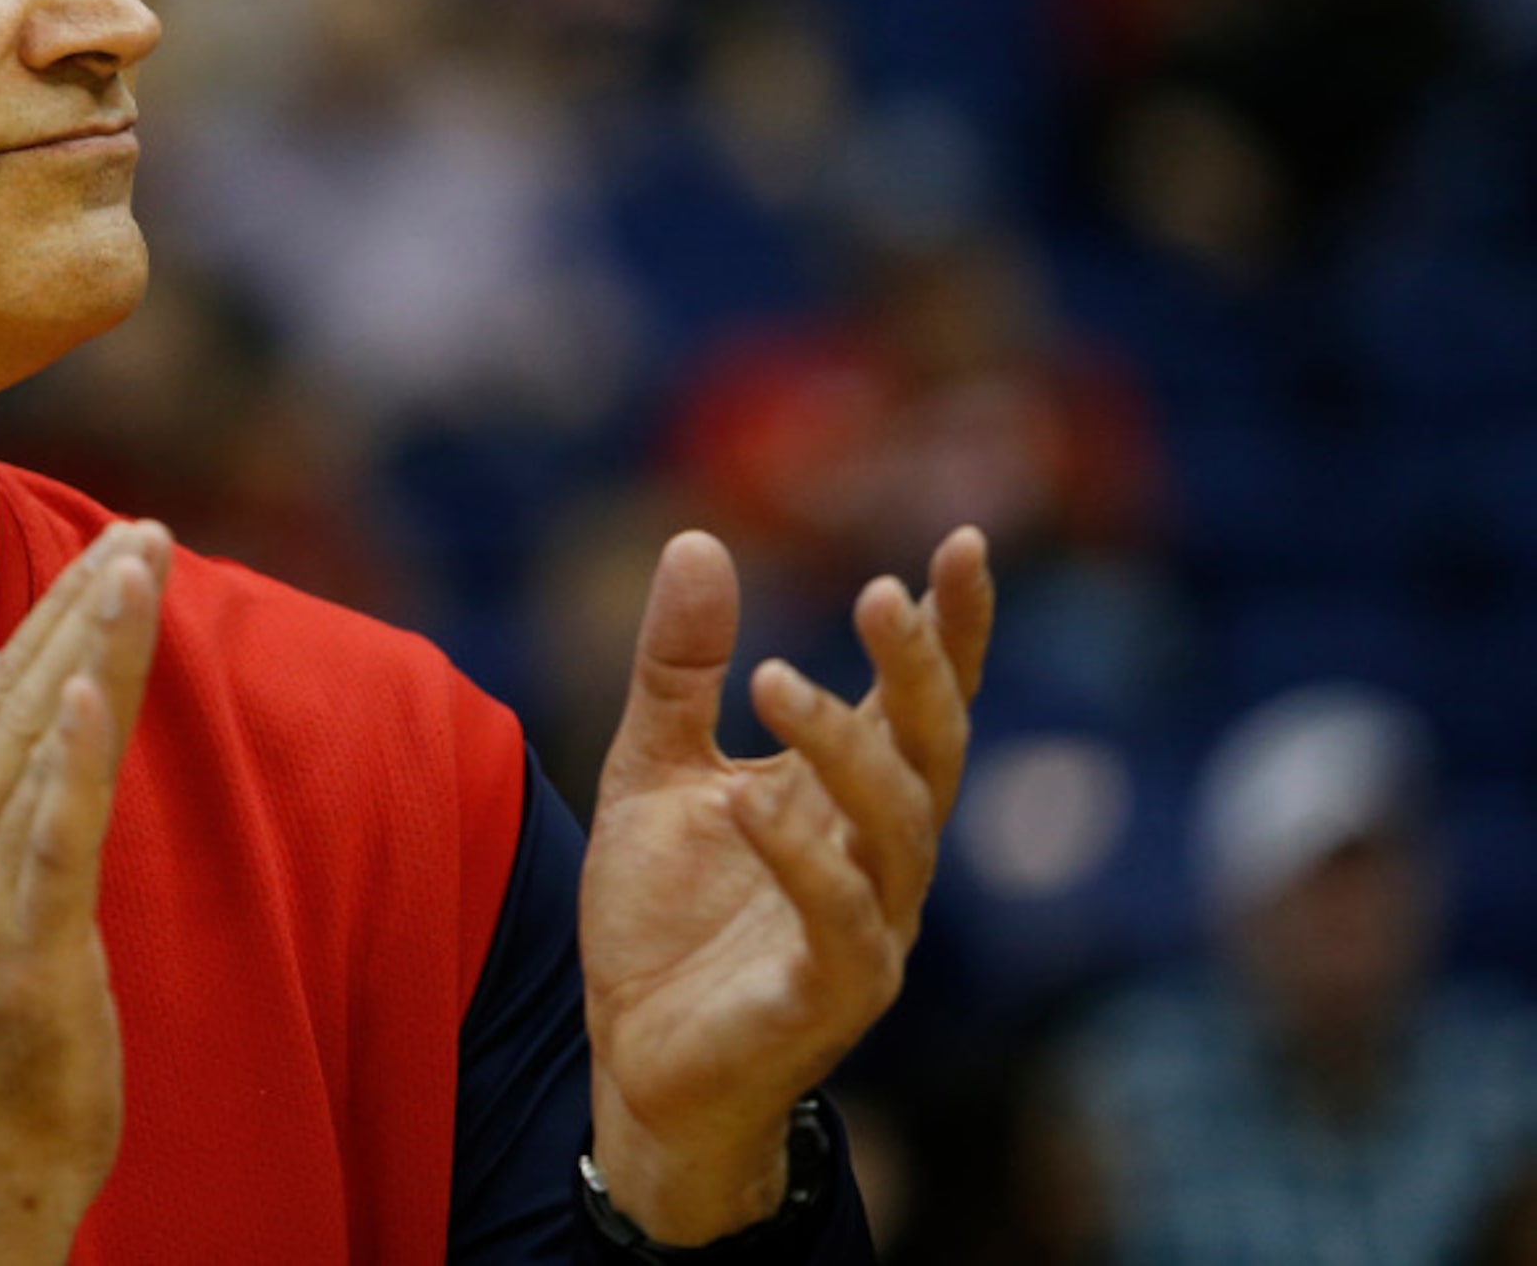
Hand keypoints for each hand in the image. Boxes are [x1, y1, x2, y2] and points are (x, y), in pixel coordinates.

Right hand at [0, 520, 171, 1265]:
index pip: (5, 694)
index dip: (65, 612)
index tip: (125, 541)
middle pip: (24, 704)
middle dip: (89, 608)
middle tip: (149, 530)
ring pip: (43, 750)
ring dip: (92, 650)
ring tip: (135, 568)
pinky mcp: (20, 954)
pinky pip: (51, 839)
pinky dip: (71, 760)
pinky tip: (92, 688)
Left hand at [579, 527, 991, 1243]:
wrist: (633, 1058)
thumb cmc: (663, 914)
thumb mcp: (652, 766)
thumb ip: (679, 666)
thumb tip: (698, 537)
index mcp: (847, 794)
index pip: (921, 698)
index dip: (950, 626)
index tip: (961, 542)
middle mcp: (880, 854)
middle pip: (933, 747)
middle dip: (921, 668)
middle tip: (881, 592)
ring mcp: (870, 928)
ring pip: (898, 826)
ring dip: (846, 748)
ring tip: (779, 681)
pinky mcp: (831, 996)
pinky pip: (840, 921)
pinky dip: (801, 859)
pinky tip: (749, 804)